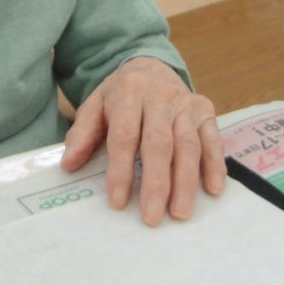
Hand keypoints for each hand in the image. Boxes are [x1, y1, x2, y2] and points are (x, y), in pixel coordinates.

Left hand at [60, 56, 225, 225]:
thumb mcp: (95, 106)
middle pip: (159, 143)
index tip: (118, 202)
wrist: (151, 66)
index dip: (121, 170)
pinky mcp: (205, 110)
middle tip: (152, 217)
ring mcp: (186, 103)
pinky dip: (215, 164)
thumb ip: (82, 134)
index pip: (125, 135)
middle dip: (156, 183)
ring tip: (180, 212)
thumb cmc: (120, 96)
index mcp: (128, 92)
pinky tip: (213, 189)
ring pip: (188, 145)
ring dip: (186, 181)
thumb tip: (69, 165)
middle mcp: (160, 96)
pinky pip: (213, 139)